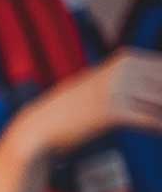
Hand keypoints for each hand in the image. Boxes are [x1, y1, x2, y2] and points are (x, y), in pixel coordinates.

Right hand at [13, 49, 161, 157]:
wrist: (41, 126)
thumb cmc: (72, 109)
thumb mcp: (102, 83)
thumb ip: (132, 79)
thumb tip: (158, 85)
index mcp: (124, 59)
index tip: (160, 98)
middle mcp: (122, 70)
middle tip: (159, 109)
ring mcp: (117, 89)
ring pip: (161, 102)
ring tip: (159, 121)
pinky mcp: (112, 112)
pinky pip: (149, 121)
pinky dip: (158, 127)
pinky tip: (159, 131)